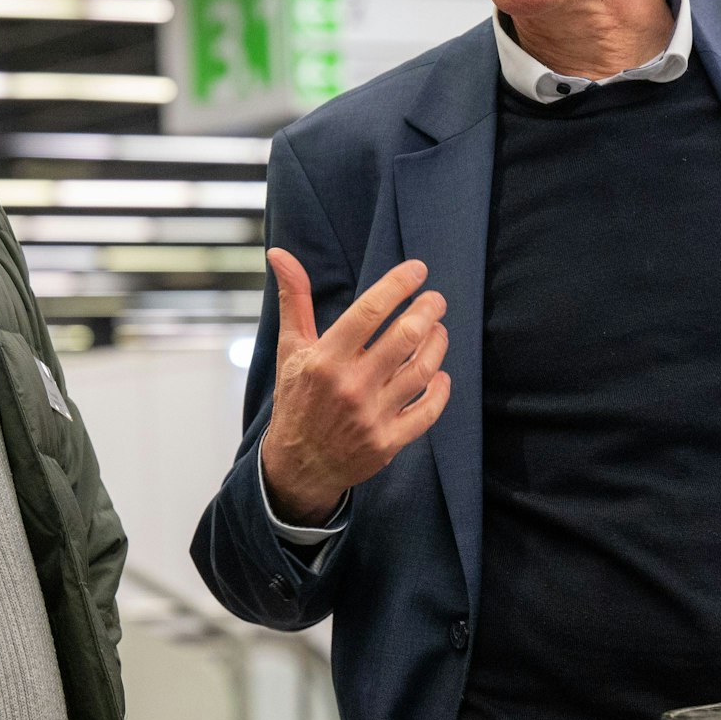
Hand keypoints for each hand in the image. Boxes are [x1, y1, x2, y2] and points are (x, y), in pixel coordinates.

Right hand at [259, 249, 451, 524]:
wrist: (298, 465)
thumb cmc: (297, 400)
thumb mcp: (290, 349)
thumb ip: (294, 300)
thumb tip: (280, 253)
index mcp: (325, 359)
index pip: (369, 311)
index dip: (398, 285)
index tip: (418, 270)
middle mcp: (350, 386)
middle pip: (404, 337)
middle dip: (428, 311)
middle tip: (435, 300)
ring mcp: (372, 416)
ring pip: (421, 370)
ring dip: (437, 344)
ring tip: (438, 330)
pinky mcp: (388, 441)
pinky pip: (427, 411)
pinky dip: (440, 389)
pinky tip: (440, 373)